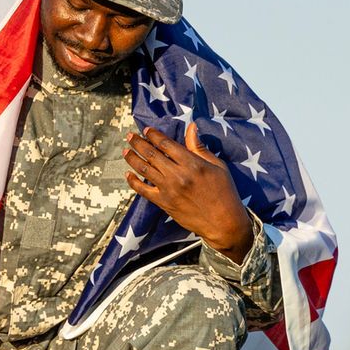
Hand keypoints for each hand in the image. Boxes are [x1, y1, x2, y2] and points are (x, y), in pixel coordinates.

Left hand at [123, 123, 256, 261]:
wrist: (222, 222)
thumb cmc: (224, 192)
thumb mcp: (217, 166)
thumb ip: (199, 147)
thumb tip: (191, 127)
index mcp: (191, 164)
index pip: (166, 144)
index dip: (154, 135)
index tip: (146, 130)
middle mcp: (177, 175)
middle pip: (152, 154)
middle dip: (138, 143)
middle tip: (130, 136)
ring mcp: (168, 190)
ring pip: (144, 170)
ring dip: (133, 159)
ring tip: (125, 151)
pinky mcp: (164, 203)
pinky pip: (143, 191)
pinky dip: (133, 182)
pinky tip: (128, 174)